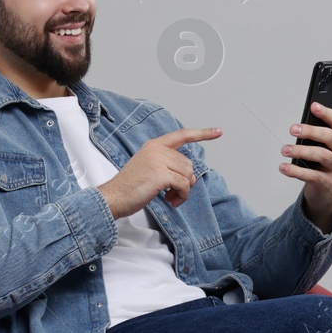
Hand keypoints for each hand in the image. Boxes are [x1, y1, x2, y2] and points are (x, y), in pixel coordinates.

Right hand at [98, 127, 222, 216]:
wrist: (113, 197)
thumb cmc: (130, 186)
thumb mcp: (149, 168)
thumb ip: (169, 166)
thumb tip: (192, 177)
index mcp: (154, 145)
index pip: (182, 135)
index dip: (202, 134)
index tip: (218, 131)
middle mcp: (157, 149)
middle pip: (188, 164)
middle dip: (184, 181)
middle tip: (172, 193)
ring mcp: (158, 160)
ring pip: (188, 175)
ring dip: (183, 191)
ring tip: (170, 197)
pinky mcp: (161, 174)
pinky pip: (184, 185)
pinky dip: (182, 196)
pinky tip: (170, 201)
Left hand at [284, 100, 331, 229]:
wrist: (328, 190)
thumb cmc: (327, 161)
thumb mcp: (331, 141)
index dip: (327, 113)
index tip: (313, 106)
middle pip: (330, 137)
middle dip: (311, 131)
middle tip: (293, 129)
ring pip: (322, 156)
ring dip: (301, 151)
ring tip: (285, 149)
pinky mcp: (328, 183)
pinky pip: (312, 175)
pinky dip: (295, 171)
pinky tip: (284, 167)